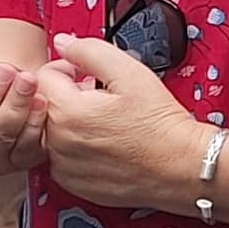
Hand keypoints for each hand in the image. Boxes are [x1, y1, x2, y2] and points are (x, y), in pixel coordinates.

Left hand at [37, 35, 213, 209]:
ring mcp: (64, 167)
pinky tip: (105, 145)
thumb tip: (63, 43)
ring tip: (106, 123)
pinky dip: (77, 148)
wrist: (185, 167)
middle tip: (103, 99)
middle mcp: (57, 142)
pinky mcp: (74, 184)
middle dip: (69, 96)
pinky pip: (63, 157)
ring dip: (72, 123)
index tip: (87, 75)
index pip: (43, 76)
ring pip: (53, 131)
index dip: (68, 69)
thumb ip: (89, 51)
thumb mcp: (130, 72)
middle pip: (47, 104)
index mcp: (65, 111)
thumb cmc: (161, 124)